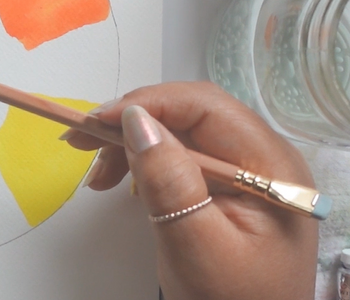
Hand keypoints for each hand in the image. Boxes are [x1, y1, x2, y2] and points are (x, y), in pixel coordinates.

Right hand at [64, 82, 317, 299]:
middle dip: (133, 123)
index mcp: (269, 163)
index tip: (95, 122)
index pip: (204, 105)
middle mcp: (262, 157)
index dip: (147, 103)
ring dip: (134, 144)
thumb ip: (169, 182)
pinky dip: (147, 164)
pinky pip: (183, 159)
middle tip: (80, 144)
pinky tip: (123, 184)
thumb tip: (134, 118)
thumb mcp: (196, 247)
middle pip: (190, 114)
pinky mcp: (228, 190)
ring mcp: (246, 173)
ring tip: (97, 178)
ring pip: (181, 134)